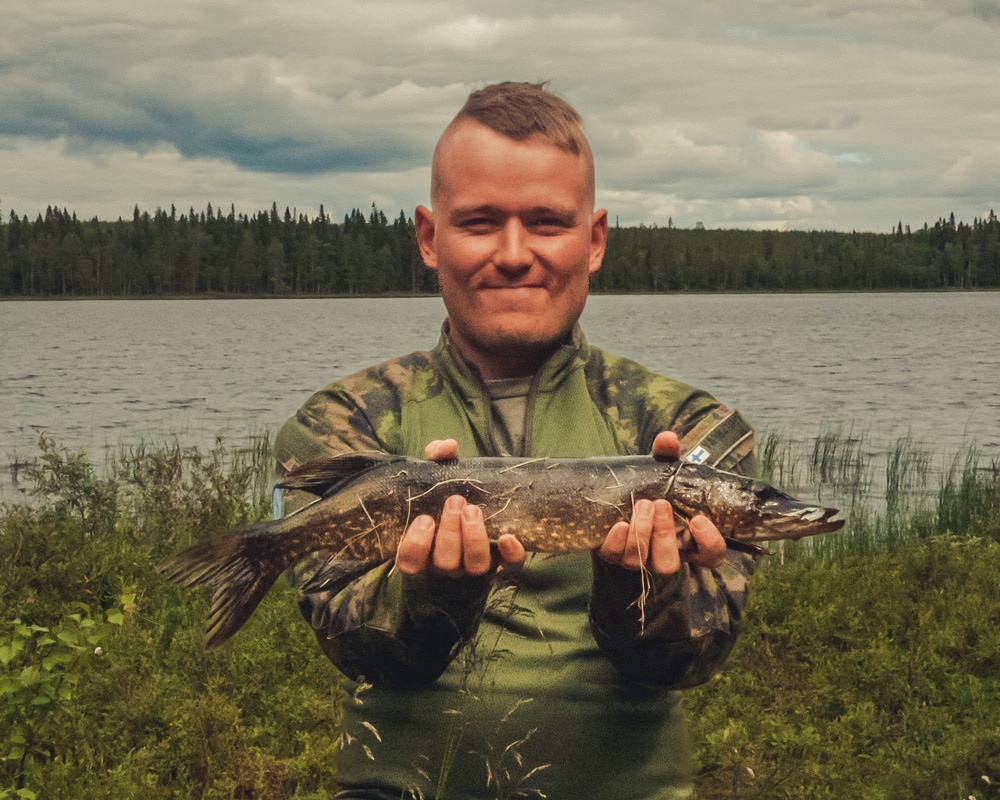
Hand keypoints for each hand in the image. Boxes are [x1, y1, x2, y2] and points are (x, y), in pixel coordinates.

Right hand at [395, 439, 525, 576]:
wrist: (484, 492)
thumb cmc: (450, 488)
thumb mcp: (439, 471)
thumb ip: (436, 456)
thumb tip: (447, 447)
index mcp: (424, 547)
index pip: (410, 563)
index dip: (416, 546)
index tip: (425, 519)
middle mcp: (448, 562)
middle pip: (445, 563)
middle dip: (450, 533)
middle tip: (456, 501)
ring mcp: (475, 563)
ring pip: (474, 567)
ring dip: (473, 539)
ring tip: (474, 509)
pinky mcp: (504, 560)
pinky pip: (510, 565)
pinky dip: (510, 554)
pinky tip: (508, 536)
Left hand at [597, 431, 727, 572]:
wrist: (617, 495)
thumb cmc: (651, 488)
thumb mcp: (663, 472)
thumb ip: (668, 457)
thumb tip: (667, 439)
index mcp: (688, 541)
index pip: (711, 556)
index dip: (710, 543)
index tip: (699, 520)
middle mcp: (664, 554)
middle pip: (669, 563)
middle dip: (664, 534)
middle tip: (660, 503)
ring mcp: (638, 558)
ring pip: (643, 562)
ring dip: (642, 534)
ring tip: (642, 504)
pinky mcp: (614, 554)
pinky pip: (615, 557)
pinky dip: (616, 542)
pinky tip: (618, 524)